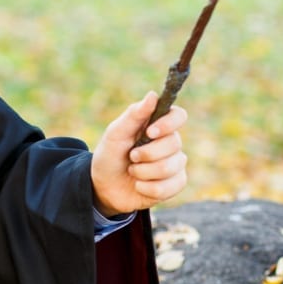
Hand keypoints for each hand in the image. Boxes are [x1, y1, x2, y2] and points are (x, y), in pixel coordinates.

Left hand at [91, 91, 187, 216]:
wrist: (103, 186)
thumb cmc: (110, 155)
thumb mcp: (115, 133)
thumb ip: (134, 115)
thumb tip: (153, 95)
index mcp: (157, 125)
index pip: (179, 116)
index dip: (169, 123)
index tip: (150, 132)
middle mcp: (170, 143)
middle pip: (174, 143)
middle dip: (147, 153)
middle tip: (131, 156)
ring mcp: (175, 164)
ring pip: (171, 167)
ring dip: (143, 172)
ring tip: (132, 171)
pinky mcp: (174, 184)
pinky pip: (170, 187)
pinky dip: (148, 188)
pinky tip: (138, 186)